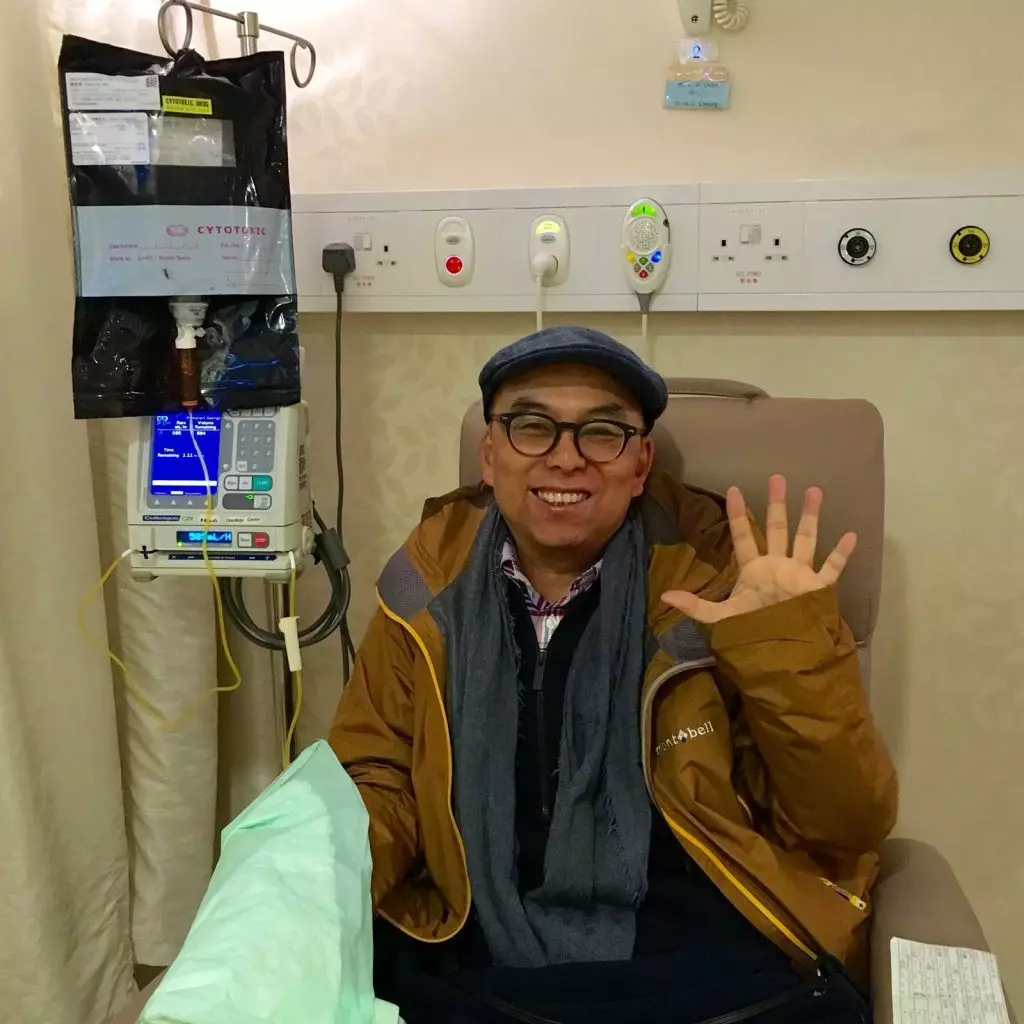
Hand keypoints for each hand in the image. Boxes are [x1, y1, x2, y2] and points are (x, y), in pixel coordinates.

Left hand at [662, 475, 856, 623]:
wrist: (781, 655)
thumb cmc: (752, 633)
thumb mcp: (721, 619)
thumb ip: (696, 606)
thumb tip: (665, 596)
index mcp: (754, 570)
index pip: (744, 536)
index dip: (737, 515)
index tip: (733, 490)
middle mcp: (777, 566)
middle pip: (777, 529)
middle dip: (777, 504)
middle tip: (777, 478)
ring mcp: (799, 575)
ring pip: (806, 540)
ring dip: (810, 517)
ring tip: (814, 491)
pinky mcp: (817, 588)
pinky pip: (832, 568)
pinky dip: (841, 554)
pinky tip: (851, 535)